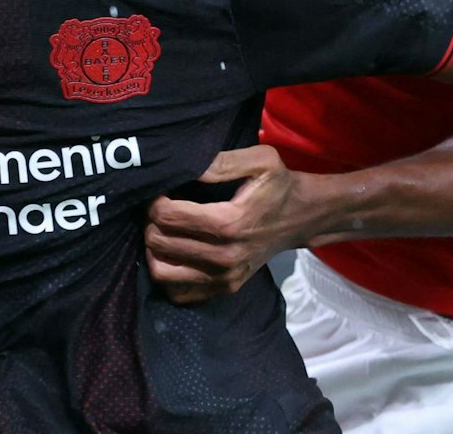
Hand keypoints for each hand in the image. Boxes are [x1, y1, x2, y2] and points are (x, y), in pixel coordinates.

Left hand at [145, 145, 313, 304]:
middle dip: (151, 222)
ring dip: (154, 250)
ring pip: (162, 272)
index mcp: (230, 223)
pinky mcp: (224, 290)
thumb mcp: (260, 161)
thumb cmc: (278, 187)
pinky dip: (169, 273)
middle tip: (161, 209)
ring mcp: (224, 278)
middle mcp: (225, 257)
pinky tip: (175, 253)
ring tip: (164, 231)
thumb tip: (184, 169)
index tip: (163, 192)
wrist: (301, 218)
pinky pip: (178, 293)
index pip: (167, 217)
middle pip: (159, 243)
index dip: (155, 201)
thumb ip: (220, 163)